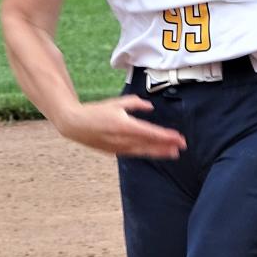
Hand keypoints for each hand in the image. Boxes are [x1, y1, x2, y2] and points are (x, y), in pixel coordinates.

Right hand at [57, 96, 186, 158]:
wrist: (75, 125)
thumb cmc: (96, 111)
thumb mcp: (116, 103)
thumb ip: (135, 104)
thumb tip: (149, 107)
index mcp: (124, 125)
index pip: (150, 132)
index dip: (166, 136)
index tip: (179, 138)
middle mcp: (122, 139)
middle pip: (149, 144)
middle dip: (167, 145)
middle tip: (181, 146)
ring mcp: (118, 147)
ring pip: (143, 151)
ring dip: (159, 152)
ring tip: (173, 153)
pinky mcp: (114, 152)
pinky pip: (134, 153)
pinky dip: (146, 153)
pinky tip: (155, 152)